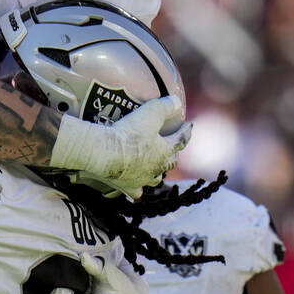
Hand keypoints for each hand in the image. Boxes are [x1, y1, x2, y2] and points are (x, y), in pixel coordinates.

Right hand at [51, 96, 191, 198]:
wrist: (105, 154)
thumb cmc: (129, 133)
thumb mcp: (150, 112)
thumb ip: (165, 106)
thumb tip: (177, 102)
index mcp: (165, 151)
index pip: (180, 140)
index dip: (185, 132)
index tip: (189, 125)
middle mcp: (157, 168)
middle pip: (170, 162)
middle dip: (173, 154)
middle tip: (173, 149)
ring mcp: (143, 179)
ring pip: (156, 179)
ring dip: (157, 173)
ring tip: (156, 169)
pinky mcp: (128, 187)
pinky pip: (135, 192)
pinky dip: (137, 189)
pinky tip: (136, 189)